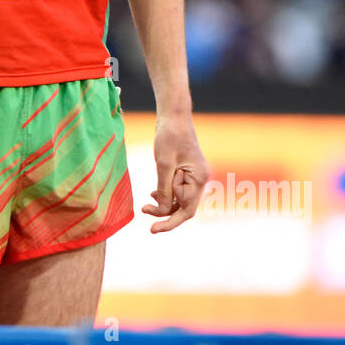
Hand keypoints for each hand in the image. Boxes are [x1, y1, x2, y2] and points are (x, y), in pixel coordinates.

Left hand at [141, 113, 208, 233]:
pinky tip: (152, 195)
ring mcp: (194, 176)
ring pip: (180, 200)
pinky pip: (178, 191)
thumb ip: (164, 189)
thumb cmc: (169, 135)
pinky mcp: (187, 172)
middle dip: (165, 214)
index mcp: (198, 178)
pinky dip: (166, 195)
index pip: (186, 210)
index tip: (153, 229)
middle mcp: (200, 180)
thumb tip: (163, 211)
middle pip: (184, 208)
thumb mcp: (163, 164)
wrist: (174, 115)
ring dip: (164, 204)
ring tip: (146, 204)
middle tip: (144, 213)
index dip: (170, 221)